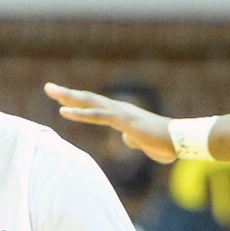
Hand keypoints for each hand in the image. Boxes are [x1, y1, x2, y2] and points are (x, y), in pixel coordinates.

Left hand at [44, 83, 177, 162]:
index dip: (79, 103)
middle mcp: (120, 109)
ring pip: (90, 102)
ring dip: (68, 97)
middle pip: (89, 99)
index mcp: (123, 115)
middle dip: (67, 93)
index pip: (96, 106)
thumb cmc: (165, 143)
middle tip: (49, 87)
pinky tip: (64, 111)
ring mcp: (121, 113)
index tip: (62, 99)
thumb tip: (126, 139)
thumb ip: (133, 139)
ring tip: (51, 91)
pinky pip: (98, 116)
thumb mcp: (144, 143)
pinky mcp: (123, 121)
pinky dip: (80, 113)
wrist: (180, 140)